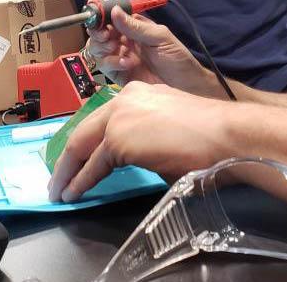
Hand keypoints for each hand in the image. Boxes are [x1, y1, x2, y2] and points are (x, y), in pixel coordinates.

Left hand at [47, 82, 237, 201]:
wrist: (227, 135)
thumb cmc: (210, 138)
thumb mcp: (169, 128)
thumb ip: (145, 137)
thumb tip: (135, 159)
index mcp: (138, 93)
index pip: (103, 118)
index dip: (88, 141)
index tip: (78, 158)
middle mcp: (124, 98)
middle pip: (85, 130)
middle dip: (68, 157)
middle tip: (58, 176)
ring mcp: (119, 117)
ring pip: (82, 146)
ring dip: (69, 172)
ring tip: (61, 190)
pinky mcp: (118, 139)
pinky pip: (93, 165)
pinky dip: (81, 182)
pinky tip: (74, 193)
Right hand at [85, 0, 211, 92]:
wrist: (184, 87)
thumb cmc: (176, 58)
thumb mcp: (160, 37)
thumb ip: (136, 26)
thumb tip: (115, 10)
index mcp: (134, 26)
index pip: (113, 14)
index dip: (102, 9)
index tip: (94, 4)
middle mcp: (123, 40)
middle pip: (99, 31)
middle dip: (97, 29)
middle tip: (104, 33)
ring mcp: (119, 56)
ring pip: (97, 47)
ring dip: (101, 45)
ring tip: (114, 46)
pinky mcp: (118, 74)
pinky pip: (105, 65)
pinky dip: (112, 62)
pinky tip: (127, 62)